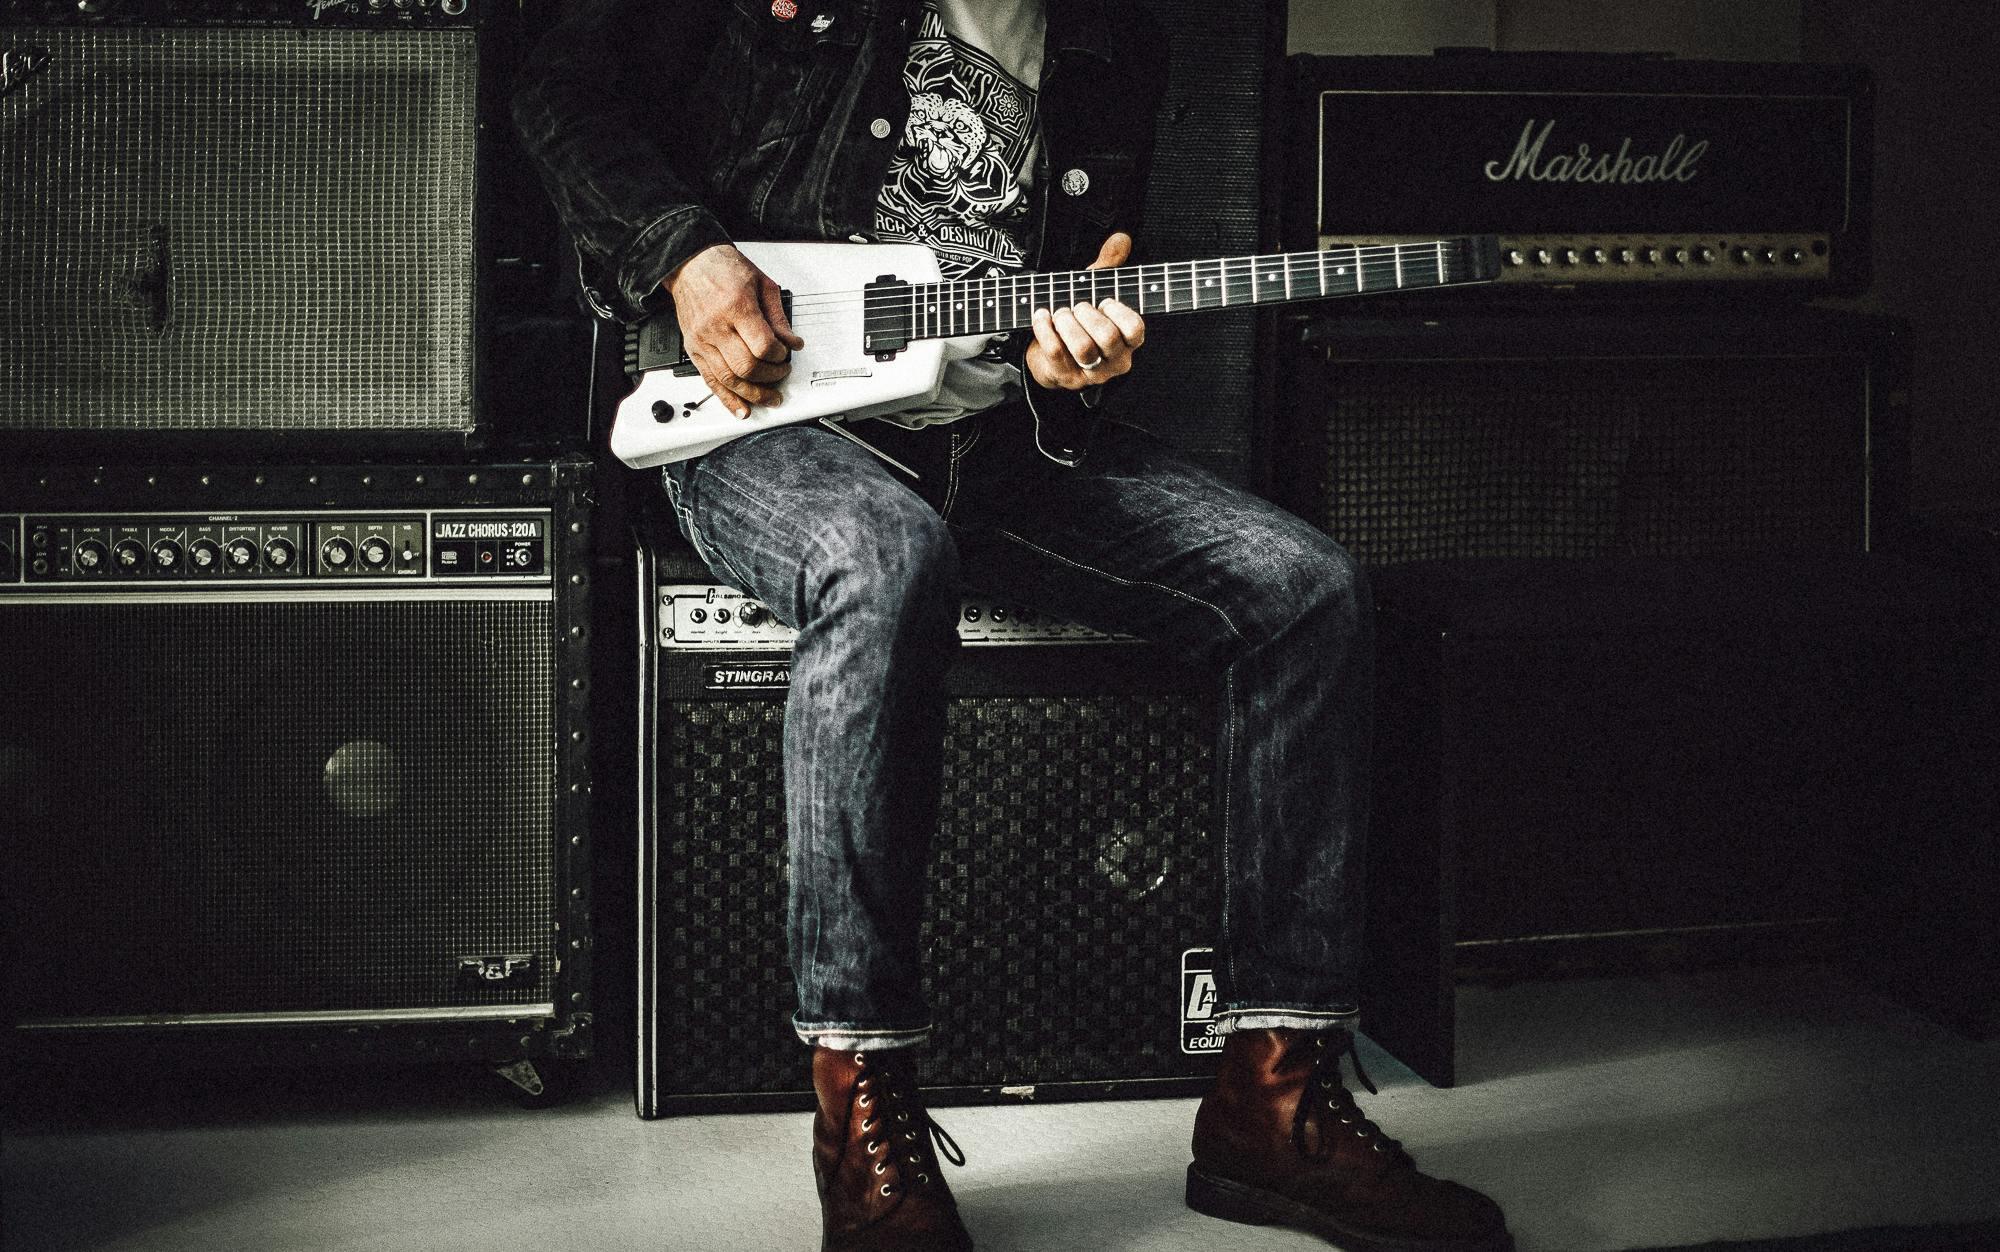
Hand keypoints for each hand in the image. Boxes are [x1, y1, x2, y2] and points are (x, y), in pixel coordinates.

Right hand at [665, 244, 805, 418]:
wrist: (691, 264)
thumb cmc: (725, 270)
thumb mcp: (762, 284)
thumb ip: (779, 317)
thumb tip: (793, 342)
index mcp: (736, 307)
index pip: (762, 346)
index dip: (779, 356)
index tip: (785, 354)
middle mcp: (716, 327)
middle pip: (746, 367)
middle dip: (770, 376)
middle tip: (781, 373)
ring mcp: (703, 340)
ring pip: (729, 380)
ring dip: (753, 394)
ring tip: (770, 398)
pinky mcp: (694, 349)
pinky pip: (710, 381)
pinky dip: (727, 399)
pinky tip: (741, 410)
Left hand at [1026, 232, 1144, 390]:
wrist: (1050, 357)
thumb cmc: (1079, 323)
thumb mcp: (1093, 291)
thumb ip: (1109, 266)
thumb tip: (1121, 238)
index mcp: (1128, 342)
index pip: (1135, 329)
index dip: (1118, 312)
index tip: (1103, 301)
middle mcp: (1115, 361)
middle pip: (1107, 337)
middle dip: (1087, 315)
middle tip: (1075, 306)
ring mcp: (1091, 373)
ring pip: (1083, 348)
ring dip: (1067, 324)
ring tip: (1059, 313)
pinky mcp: (1066, 377)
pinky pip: (1055, 351)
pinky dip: (1045, 329)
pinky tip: (1041, 316)